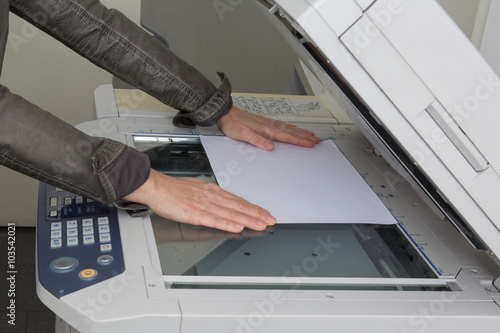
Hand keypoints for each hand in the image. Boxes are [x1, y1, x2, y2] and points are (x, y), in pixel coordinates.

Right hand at [123, 169, 275, 232]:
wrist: (156, 187)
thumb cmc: (172, 189)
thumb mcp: (196, 188)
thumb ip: (209, 195)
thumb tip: (220, 199)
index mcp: (212, 191)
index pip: (237, 200)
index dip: (253, 207)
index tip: (265, 212)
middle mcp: (212, 197)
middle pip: (239, 206)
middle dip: (257, 213)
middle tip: (271, 219)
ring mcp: (205, 205)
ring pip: (231, 213)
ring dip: (248, 219)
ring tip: (262, 224)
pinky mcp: (195, 213)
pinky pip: (215, 220)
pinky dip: (228, 223)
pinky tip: (238, 227)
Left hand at [216, 106, 319, 150]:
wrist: (225, 114)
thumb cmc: (233, 124)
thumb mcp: (243, 134)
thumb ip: (258, 140)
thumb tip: (270, 146)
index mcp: (267, 129)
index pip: (287, 136)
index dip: (300, 140)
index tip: (310, 143)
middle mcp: (269, 125)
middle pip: (291, 131)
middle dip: (305, 136)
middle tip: (316, 140)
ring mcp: (268, 123)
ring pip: (288, 128)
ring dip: (300, 132)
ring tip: (310, 134)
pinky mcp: (264, 122)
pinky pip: (282, 125)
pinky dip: (291, 128)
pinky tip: (292, 129)